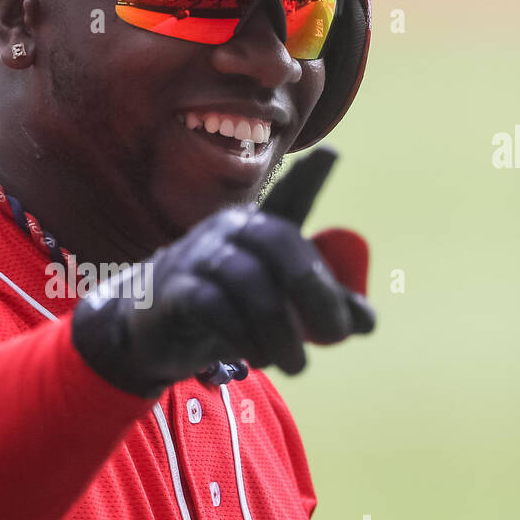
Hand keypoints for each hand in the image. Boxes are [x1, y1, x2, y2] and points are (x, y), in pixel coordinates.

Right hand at [71, 147, 374, 397]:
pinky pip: (214, 306)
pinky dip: (243, 335)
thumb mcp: (276, 307)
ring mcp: (199, 257)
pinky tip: (257, 357)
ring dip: (280, 329)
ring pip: (250, 282)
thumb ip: (320, 309)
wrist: (150, 329)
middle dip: (316, 292)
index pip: (288, 196)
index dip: (310, 177)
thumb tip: (368, 324)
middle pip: (281, 242)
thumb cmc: (223, 308)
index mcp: (260, 228)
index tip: (332, 155)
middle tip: (335, 336)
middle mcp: (230, 230)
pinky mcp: (175, 290)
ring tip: (296, 364)